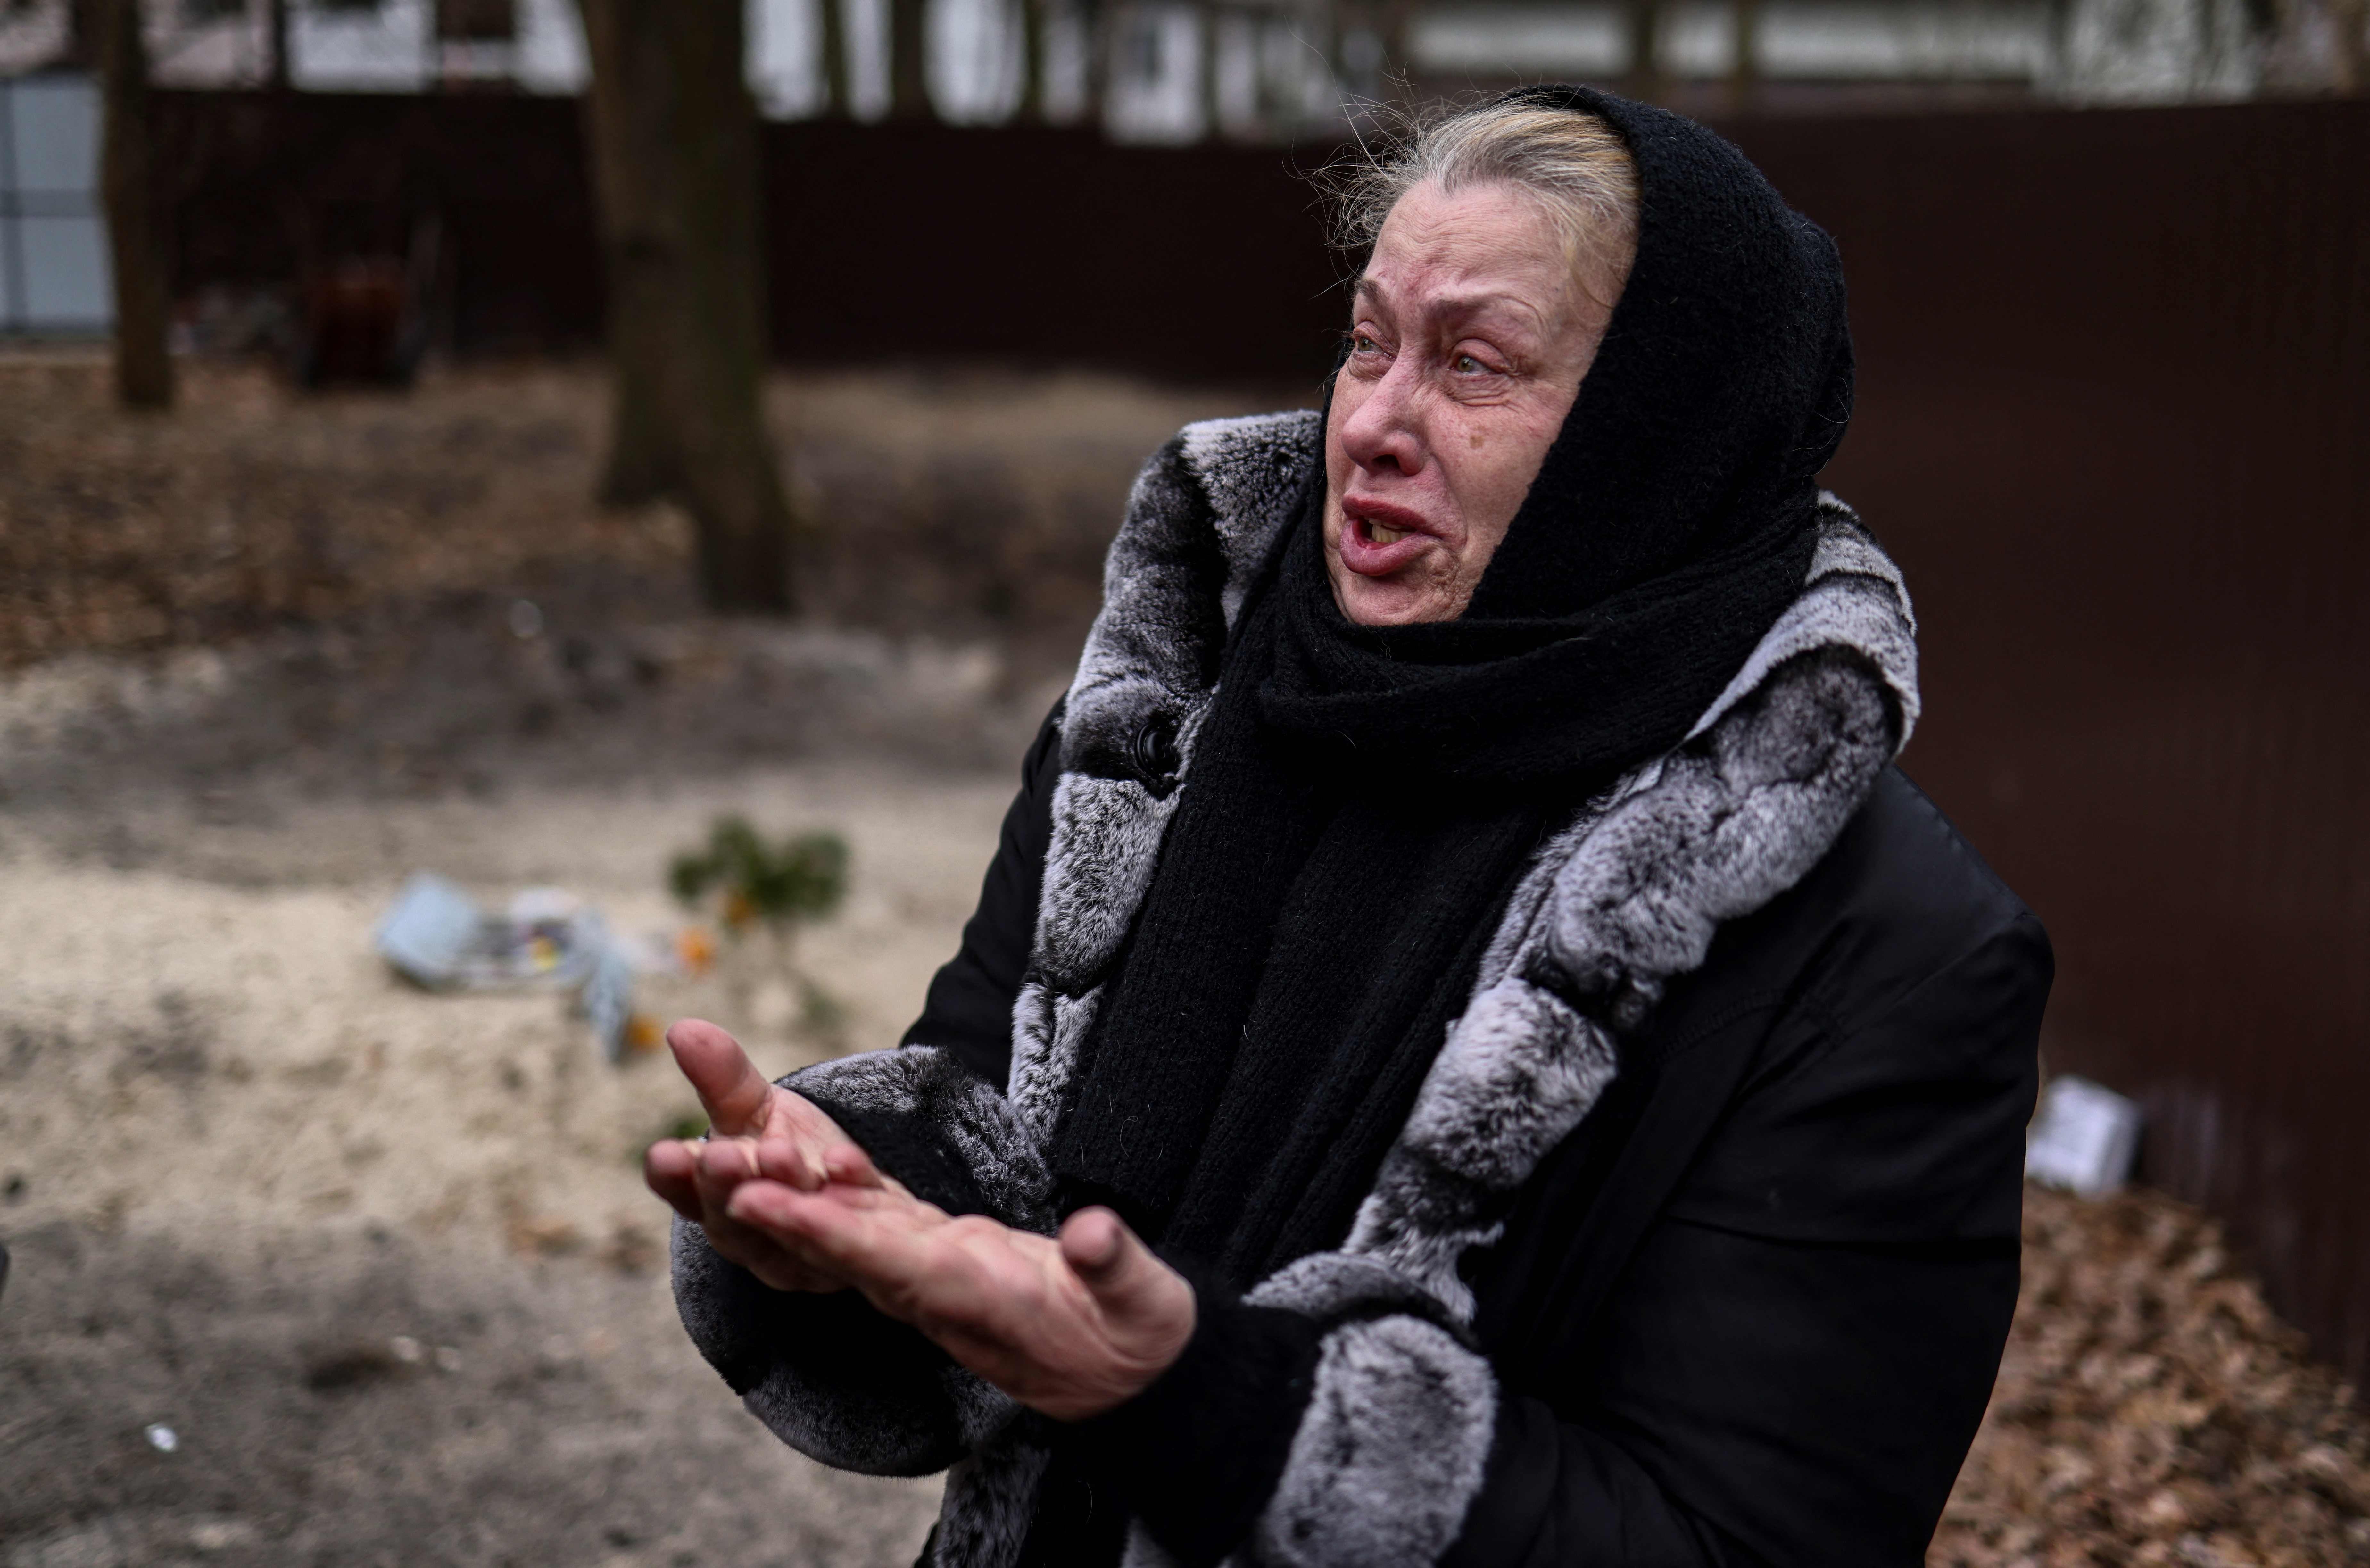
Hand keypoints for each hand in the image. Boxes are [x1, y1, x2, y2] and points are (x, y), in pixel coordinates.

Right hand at [643, 1019, 896, 1292]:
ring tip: (778, 1154)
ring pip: (787, 1231)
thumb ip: (721, 1078)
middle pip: (731, 1219)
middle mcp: (749, 1235)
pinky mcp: (851, 1253)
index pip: (682, 1192)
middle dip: (727, 1186)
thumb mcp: (754, 1111)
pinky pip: (849, 1228)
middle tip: (725, 1154)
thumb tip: (681, 1028)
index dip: (674, 1178)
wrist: (849, 1191)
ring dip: (782, 1192)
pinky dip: (847, 1191)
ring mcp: (800, 1255)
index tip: (666, 1154)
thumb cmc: (786, 1151)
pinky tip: (843, 1163)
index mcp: (711, 1199)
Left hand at [727, 1166, 1195, 1421]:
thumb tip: (1094, 1232)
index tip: (758, 1200)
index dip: (821, 1230)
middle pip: (837, 1246)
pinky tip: (785, 1159)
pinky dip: (822, 1192)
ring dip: (781, 1195)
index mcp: (975, 1295)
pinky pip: (866, 1222)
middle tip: (703, 1162)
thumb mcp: (1140, 1302)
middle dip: (771, 1208)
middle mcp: (933, 1289)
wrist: (1125, 1376)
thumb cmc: (1138, 1336)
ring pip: (840, 1231)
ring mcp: (929, 1273)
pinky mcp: (937, 1254)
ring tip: (719, 1150)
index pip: (884, 1260)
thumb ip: (1113, 1267)